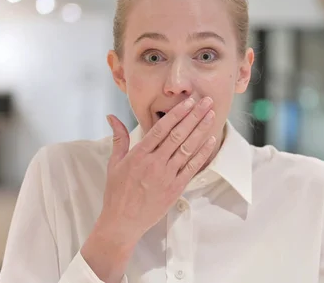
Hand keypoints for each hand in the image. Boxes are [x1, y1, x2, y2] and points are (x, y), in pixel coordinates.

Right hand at [80, 97, 214, 281]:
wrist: (122, 222)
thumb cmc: (117, 192)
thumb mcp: (114, 163)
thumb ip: (118, 138)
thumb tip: (112, 116)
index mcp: (139, 155)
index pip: (161, 128)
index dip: (177, 113)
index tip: (188, 101)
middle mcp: (154, 163)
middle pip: (178, 134)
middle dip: (194, 116)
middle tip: (206, 101)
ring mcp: (166, 176)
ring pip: (187, 148)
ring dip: (201, 130)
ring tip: (212, 115)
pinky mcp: (175, 188)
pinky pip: (191, 168)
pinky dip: (202, 153)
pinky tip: (210, 140)